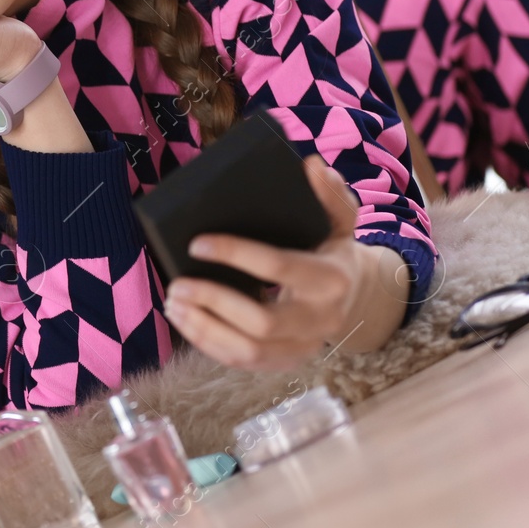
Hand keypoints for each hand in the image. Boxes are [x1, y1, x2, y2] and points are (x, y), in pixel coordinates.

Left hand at [161, 155, 409, 371]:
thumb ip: (329, 194)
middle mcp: (321, 319)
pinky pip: (243, 361)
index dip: (236, 254)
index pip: (279, 267)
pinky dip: (208, 343)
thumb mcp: (339, 220)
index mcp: (332, 279)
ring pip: (248, 350)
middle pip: (262, 322)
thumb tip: (310, 165)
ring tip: (173, 302)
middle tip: (176, 284)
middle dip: (214, 302)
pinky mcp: (286, 362)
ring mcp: (304, 346)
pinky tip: (184, 320)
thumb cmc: (332, 249)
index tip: (196, 243)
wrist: (355, 297)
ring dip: (203, 328)